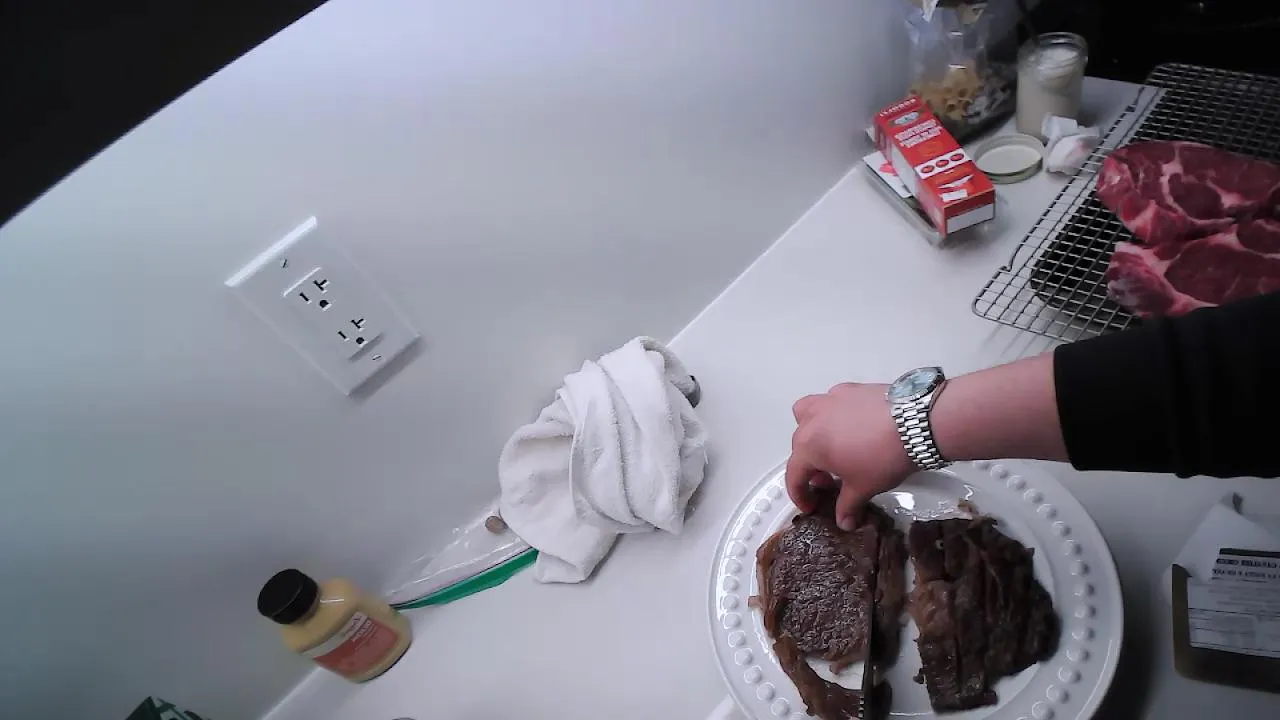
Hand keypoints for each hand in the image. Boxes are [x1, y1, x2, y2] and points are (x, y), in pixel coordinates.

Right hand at [785, 382, 915, 530]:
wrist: (915, 424)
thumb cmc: (882, 457)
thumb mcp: (863, 487)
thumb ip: (847, 506)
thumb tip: (845, 521)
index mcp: (808, 446)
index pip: (794, 475)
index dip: (800, 495)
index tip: (811, 506)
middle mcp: (812, 419)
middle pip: (800, 446)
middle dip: (810, 467)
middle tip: (830, 482)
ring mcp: (830, 399)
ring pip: (807, 414)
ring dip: (812, 432)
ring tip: (832, 447)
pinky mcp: (850, 389)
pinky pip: (832, 402)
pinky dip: (834, 416)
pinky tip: (853, 427)